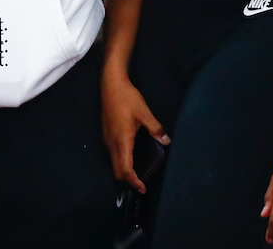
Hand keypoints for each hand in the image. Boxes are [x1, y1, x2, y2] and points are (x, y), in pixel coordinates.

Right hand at [101, 69, 168, 193]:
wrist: (110, 85)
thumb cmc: (127, 98)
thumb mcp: (144, 112)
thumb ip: (156, 128)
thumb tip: (166, 141)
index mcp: (121, 141)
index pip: (125, 168)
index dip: (133, 181)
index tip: (143, 189)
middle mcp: (111, 143)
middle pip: (117, 170)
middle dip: (128, 180)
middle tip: (142, 185)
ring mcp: (106, 139)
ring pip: (113, 163)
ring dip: (123, 171)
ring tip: (137, 174)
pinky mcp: (106, 134)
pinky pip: (112, 155)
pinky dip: (120, 162)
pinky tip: (130, 158)